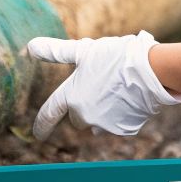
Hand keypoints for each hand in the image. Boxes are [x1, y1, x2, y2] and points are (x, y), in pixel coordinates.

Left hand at [26, 31, 180, 139]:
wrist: (150, 70)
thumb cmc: (115, 57)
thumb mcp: (83, 51)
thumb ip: (56, 52)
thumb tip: (30, 47)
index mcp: (70, 97)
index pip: (49, 114)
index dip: (41, 124)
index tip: (37, 134)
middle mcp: (83, 116)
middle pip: (77, 115)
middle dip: (84, 104)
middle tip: (101, 83)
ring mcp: (104, 125)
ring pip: (97, 121)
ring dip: (102, 110)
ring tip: (118, 88)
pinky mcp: (123, 130)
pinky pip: (118, 123)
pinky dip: (121, 113)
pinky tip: (130, 97)